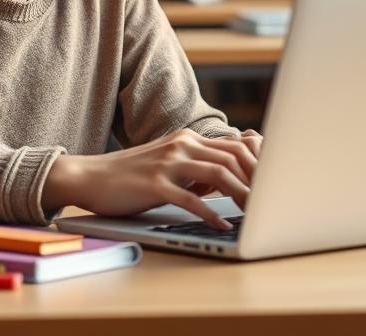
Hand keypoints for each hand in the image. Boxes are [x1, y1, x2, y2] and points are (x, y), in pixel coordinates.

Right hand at [42, 129, 257, 228]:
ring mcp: (167, 163)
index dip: (260, 165)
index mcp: (187, 140)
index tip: (276, 184)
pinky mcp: (154, 184)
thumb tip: (229, 182)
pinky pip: (190, 199)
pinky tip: (222, 227)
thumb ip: (196, 169)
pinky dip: (211, 214)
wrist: (89, 176)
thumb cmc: (131, 177)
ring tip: (256, 213)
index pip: (235, 147)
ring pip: (218, 174)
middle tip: (273, 201)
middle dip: (258, 179)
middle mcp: (180, 145)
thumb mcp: (168, 166)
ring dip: (242, 194)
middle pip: (233, 157)